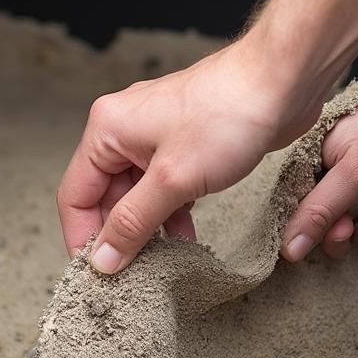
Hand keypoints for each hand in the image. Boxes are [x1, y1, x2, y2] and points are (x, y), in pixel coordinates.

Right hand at [57, 36, 327, 273]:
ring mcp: (155, 135)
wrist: (282, 81)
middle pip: (105, 196)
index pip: (75, 195)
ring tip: (161, 264)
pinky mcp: (184, 143)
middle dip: (119, 235)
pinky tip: (185, 238)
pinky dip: (170, 213)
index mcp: (107, 130)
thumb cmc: (226, 117)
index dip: (82, 237)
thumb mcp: (172, 180)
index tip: (97, 276)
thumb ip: (133, 222)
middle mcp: (123, 129)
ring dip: (147, 228)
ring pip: (136, 194)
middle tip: (133, 276)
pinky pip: (163, 186)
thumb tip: (102, 260)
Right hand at [280, 46, 357, 261]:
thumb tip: (287, 249)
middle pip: (319, 213)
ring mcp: (347, 160)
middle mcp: (322, 158)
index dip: (315, 230)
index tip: (343, 233)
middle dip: (342, 229)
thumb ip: (320, 211)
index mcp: (307, 157)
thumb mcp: (356, 174)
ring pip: (344, 208)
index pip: (295, 209)